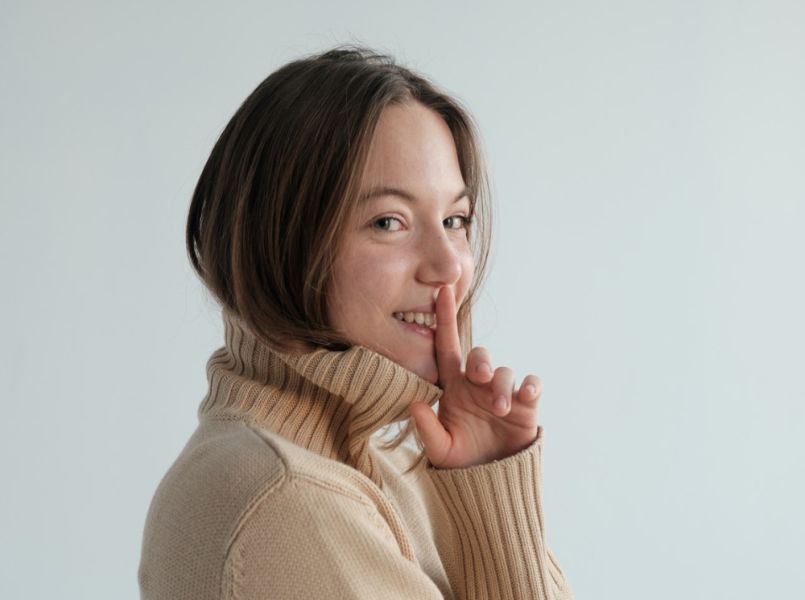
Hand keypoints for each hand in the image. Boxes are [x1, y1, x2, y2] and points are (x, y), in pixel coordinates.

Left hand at [409, 286, 541, 468]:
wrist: (490, 484)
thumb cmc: (459, 462)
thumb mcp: (439, 450)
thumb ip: (426, 430)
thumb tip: (413, 405)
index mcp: (453, 388)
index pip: (446, 348)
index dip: (445, 319)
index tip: (442, 290)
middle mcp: (477, 386)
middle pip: (479, 355)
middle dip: (480, 360)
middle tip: (478, 376)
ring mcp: (502, 394)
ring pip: (504, 371)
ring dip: (501, 386)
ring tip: (499, 409)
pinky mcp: (525, 407)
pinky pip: (530, 385)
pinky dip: (530, 385)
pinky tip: (526, 394)